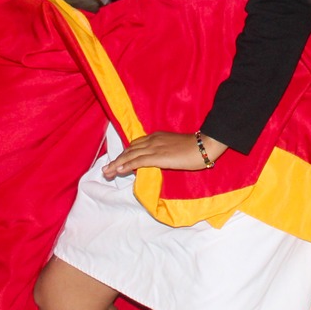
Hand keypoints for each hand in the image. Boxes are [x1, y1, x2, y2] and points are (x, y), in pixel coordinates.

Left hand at [100, 132, 225, 179]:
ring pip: (130, 156)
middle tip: (106, 170)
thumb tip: (157, 161)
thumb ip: (163, 152)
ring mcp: (154, 147)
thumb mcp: (174, 147)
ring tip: (107, 172)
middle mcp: (152, 140)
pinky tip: (119, 170)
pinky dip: (127, 165)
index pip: (135, 145)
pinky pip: (138, 161)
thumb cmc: (194, 148)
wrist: (204, 145)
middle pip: (129, 150)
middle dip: (117, 160)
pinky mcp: (158, 156)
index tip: (116, 163)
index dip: (124, 154)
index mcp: (156, 137)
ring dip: (117, 164)